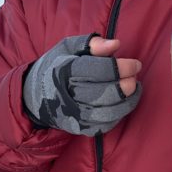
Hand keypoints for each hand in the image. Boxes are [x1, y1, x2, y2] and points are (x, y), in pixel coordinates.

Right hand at [23, 34, 142, 135]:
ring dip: (128, 101)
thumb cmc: (57, 67)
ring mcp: (73, 115)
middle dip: (127, 86)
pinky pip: (106, 124)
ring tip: (134, 88)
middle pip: (105, 93)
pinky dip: (120, 114)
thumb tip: (116, 44)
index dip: (123, 68)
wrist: (34, 96)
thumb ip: (92, 43)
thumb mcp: (69, 48)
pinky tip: (124, 102)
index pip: (100, 71)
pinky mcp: (79, 128)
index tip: (136, 64)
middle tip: (135, 77)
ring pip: (108, 112)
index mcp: (64, 71)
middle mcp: (67, 95)